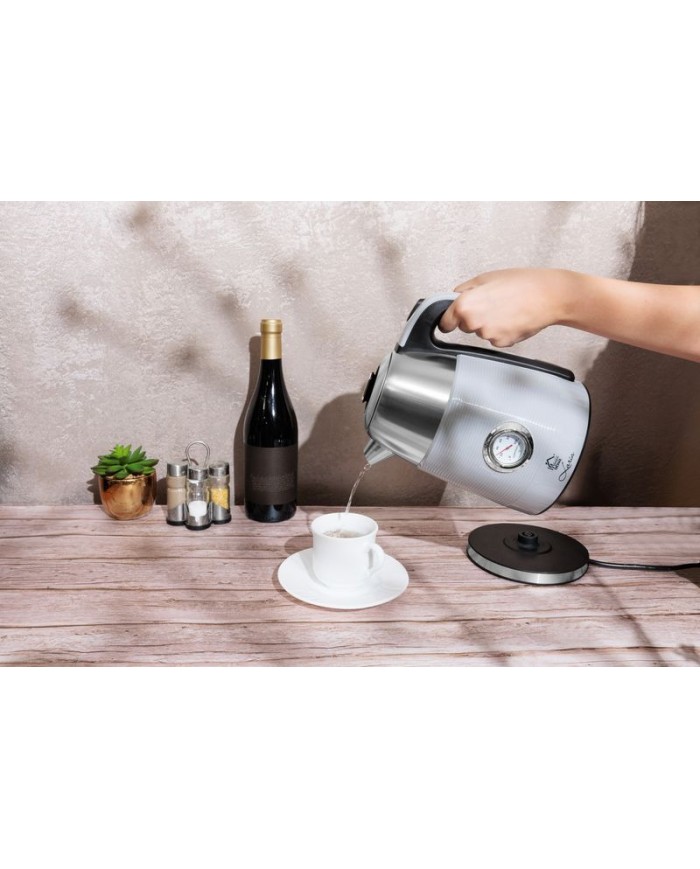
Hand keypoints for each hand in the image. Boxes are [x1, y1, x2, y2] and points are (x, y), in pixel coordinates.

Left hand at [439, 268, 576, 346]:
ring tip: (506, 308)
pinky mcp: (503, 343)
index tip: (452, 319)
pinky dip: (502, 330)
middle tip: (491, 303)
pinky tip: (513, 318)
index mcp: (465, 305)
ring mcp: (488, 335)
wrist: (548, 296)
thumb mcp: (487, 277)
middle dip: (473, 317)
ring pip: (482, 332)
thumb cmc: (521, 284)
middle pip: (465, 326)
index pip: (445, 322)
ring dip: (489, 324)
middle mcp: (474, 323)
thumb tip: (454, 296)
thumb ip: (465, 289)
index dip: (449, 319)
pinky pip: (496, 338)